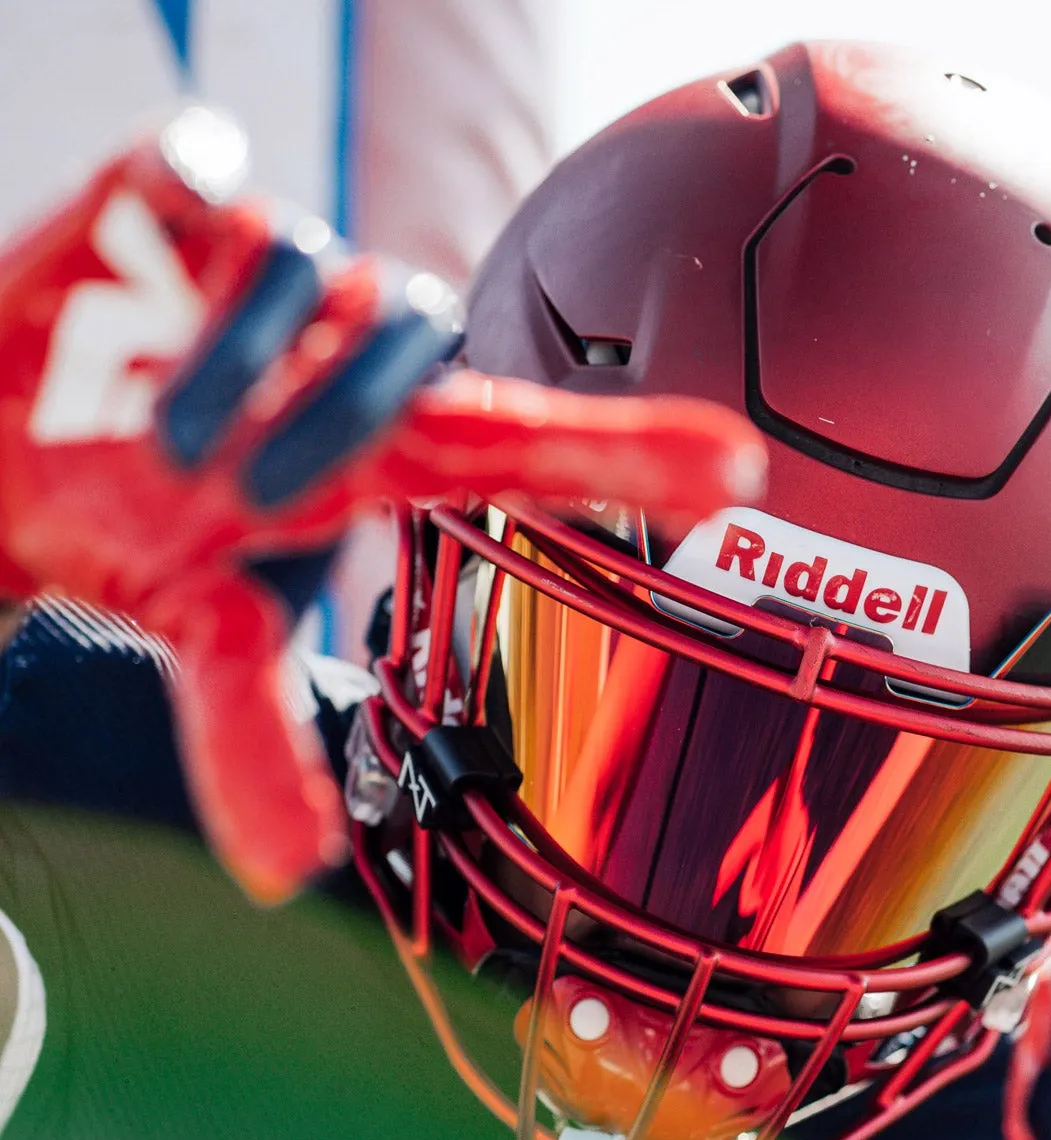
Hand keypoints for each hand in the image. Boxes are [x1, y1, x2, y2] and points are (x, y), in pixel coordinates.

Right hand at [0, 107, 763, 901]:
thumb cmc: (129, 515)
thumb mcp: (198, 624)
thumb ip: (248, 737)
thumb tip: (288, 871)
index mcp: (374, 455)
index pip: (526, 446)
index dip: (634, 457)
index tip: (743, 472)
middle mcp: (345, 357)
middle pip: (424, 342)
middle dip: (348, 410)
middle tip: (251, 480)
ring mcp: (270, 271)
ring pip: (317, 271)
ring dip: (236, 360)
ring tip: (158, 430)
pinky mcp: (177, 191)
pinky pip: (207, 179)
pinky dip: (170, 244)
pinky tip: (129, 280)